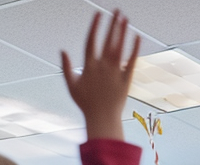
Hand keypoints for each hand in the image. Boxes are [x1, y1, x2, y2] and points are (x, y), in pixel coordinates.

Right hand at [62, 12, 139, 141]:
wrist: (102, 119)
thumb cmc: (86, 104)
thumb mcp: (71, 86)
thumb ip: (66, 68)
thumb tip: (62, 51)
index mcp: (89, 66)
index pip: (91, 41)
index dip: (95, 26)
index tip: (98, 14)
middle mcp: (103, 66)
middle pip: (108, 40)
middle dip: (112, 24)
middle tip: (116, 10)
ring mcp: (115, 72)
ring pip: (120, 47)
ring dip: (122, 32)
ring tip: (125, 18)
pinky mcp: (126, 79)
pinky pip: (132, 61)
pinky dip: (135, 49)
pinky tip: (137, 37)